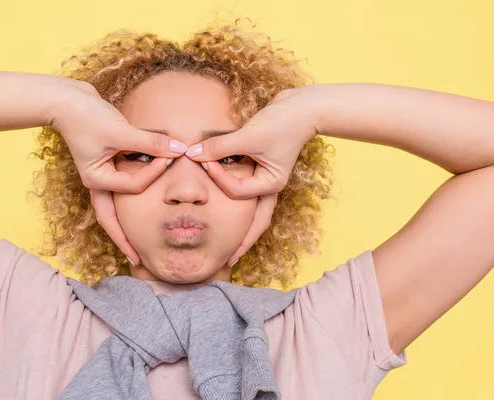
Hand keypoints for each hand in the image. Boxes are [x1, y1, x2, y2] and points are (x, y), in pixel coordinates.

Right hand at [51, 82, 187, 263]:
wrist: (67, 98)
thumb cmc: (87, 115)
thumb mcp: (119, 130)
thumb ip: (150, 142)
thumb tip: (179, 149)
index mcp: (96, 179)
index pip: (133, 186)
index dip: (154, 173)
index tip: (171, 155)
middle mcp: (98, 181)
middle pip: (112, 219)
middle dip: (125, 240)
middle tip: (139, 260)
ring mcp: (102, 174)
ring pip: (117, 205)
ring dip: (128, 222)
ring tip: (140, 242)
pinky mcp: (108, 164)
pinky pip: (123, 184)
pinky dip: (136, 189)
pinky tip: (146, 198)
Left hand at [186, 86, 318, 265]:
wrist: (301, 106)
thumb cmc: (282, 122)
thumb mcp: (250, 135)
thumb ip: (220, 147)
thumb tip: (192, 153)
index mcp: (271, 184)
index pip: (237, 191)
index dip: (218, 178)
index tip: (202, 159)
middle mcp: (268, 186)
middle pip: (253, 221)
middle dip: (241, 241)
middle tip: (226, 260)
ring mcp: (264, 179)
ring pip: (249, 209)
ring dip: (238, 225)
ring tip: (226, 244)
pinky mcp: (258, 168)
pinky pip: (242, 187)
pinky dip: (231, 191)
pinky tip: (222, 202)